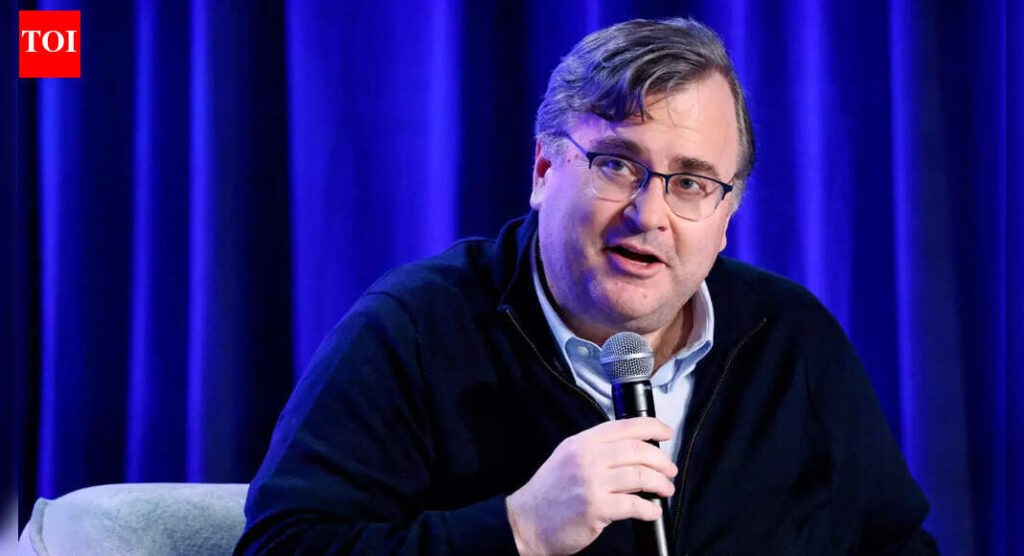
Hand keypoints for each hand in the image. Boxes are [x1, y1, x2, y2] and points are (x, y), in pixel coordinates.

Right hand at [505, 417, 676, 554]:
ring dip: (660, 484)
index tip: (666, 432)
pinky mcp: (596, 508)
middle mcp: (587, 458)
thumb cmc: (549, 493)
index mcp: (582, 442)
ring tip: (665, 490)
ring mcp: (591, 483)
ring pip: (640, 476)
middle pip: (637, 451)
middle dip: (661, 460)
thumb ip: (595, 449)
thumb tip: (633, 449)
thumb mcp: (567, 457)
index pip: (625, 426)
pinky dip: (649, 509)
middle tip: (669, 470)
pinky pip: (634, 505)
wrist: (527, 522)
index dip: (652, 427)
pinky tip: (652, 511)